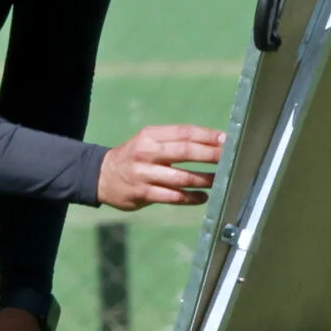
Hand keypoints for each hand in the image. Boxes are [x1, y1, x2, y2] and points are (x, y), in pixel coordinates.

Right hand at [98, 124, 221, 208]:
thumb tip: (211, 143)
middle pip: (185, 151)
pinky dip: (190, 198)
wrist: (101, 176)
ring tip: (220, 180)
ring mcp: (144, 174)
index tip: (226, 139)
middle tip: (229, 158)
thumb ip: (174, 142)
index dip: (206, 135)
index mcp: (150, 136)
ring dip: (203, 179)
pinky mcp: (142, 194)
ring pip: (181, 177)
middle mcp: (146, 153)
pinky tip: (203, 197)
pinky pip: (172, 197)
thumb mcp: (148, 142)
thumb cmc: (134, 157)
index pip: (183, 132)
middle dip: (210, 154)